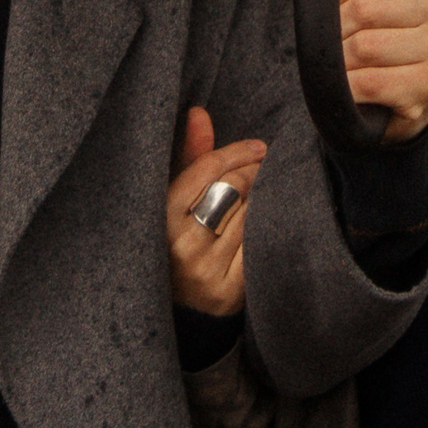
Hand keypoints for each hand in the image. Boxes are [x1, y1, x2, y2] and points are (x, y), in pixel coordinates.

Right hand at [167, 105, 266, 319]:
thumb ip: (191, 159)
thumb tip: (199, 113)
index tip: (258, 147)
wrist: (179, 314)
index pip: (204, 170)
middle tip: (266, 165)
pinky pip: (257, 244)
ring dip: (262, 198)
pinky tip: (268, 219)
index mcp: (159, 218)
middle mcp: (180, 244)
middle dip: (253, 172)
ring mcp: (205, 270)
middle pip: (231, 190)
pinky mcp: (228, 291)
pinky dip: (265, 227)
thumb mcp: (172, 202)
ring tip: (266, 189)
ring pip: (248, 215)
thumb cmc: (174, 244)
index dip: (235, 153)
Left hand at [302, 0, 427, 143]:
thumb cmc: (354, 34)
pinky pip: (373, 82)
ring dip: (340, 64)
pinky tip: (352, 90)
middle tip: (334, 45)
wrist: (373, 99)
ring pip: (367, 47)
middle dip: (334, 31)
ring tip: (343, 68)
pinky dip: (350, 89)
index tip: (333, 3)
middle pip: (366, 7)